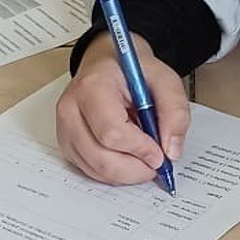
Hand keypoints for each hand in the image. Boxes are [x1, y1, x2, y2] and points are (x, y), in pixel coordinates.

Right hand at [55, 34, 189, 185]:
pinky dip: (115, 173)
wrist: (108, 66)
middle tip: (156, 164)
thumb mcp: (164, 80)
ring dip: (127, 173)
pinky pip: (91, 172)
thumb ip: (175, 112)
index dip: (140, 150)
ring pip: (96, 170)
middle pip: (101, 159)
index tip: (160, 154)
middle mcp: (71, 109)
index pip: (112, 133)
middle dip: (135, 169)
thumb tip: (171, 150)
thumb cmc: (132, 72)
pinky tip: (128, 156)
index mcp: (92, 87)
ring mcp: (65, 129)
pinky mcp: (67, 144)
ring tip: (143, 155)